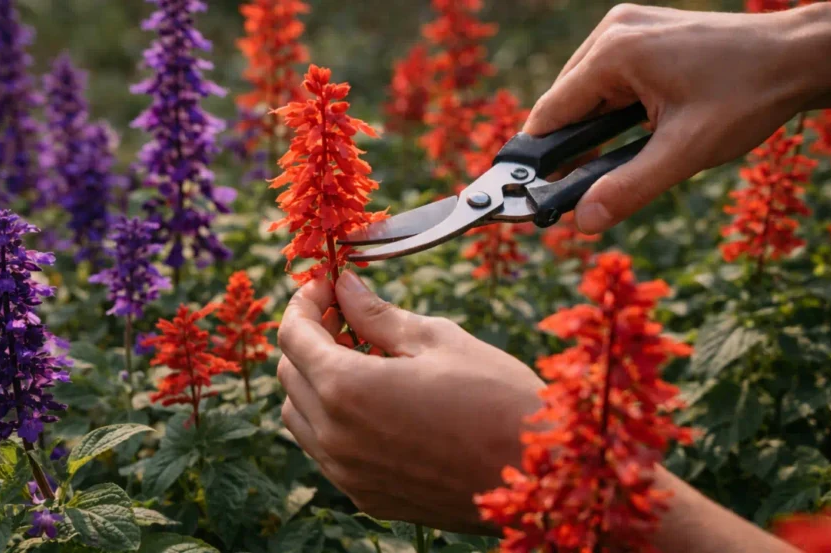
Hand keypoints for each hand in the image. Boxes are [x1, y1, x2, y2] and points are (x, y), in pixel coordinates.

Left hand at [276, 271, 545, 532]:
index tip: (328, 286)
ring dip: (315, 380)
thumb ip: (378, 314)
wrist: (540, 473)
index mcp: (347, 389)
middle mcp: (336, 437)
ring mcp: (348, 474)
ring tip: (359, 356)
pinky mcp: (367, 496)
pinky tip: (372, 399)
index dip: (304, 303)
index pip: (293, 336)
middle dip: (308, 337)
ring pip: (300, 416)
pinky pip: (326, 451)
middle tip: (346, 315)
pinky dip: (332, 418)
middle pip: (289, 375)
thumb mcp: (437, 340)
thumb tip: (347, 287)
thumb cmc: (498, 398)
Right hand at [523, 2, 830, 234]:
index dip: (539, 158)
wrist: (800, 56)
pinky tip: (629, 130)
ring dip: (592, 128)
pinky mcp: (642, 32)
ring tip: (611, 160)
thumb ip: (629, 188)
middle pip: (564, 102)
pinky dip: (609, 109)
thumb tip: (582, 221)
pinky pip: (606, 78)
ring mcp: (627, 27)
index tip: (536, 193)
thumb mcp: (685, 151)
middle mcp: (613, 31)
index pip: (550, 113)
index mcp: (614, 51)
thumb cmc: (748, 96)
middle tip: (580, 187)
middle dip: (570, 146)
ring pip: (584, 91)